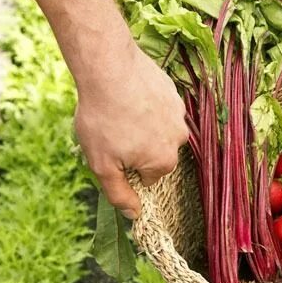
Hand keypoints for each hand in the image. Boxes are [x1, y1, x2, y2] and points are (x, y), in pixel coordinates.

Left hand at [75, 44, 187, 218]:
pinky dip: (144, 104)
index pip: (147, 177)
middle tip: (111, 131)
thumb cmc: (103, 119)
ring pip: (157, 128)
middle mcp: (178, 139)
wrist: (108, 67)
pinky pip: (158, 106)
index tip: (111, 152)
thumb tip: (134, 215)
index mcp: (164, 161)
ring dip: (140, 124)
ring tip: (117, 111)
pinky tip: (125, 95)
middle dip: (135, 146)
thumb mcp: (102, 166)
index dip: (126, 167)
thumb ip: (119, 194)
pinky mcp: (172, 91)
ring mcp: (178, 113)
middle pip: (155, 152)